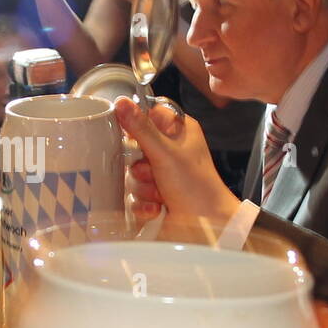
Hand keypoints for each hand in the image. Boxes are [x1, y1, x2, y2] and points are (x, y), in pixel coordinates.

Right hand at [113, 96, 238, 228]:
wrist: (206, 224)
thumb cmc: (196, 186)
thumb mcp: (165, 152)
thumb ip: (140, 127)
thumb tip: (121, 103)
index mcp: (179, 131)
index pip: (149, 114)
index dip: (136, 124)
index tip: (129, 133)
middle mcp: (170, 150)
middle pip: (135, 146)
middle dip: (139, 164)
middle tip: (152, 169)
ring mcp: (162, 174)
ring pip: (132, 173)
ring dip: (143, 185)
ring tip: (160, 191)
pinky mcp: (155, 196)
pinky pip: (134, 195)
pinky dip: (144, 203)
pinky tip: (158, 206)